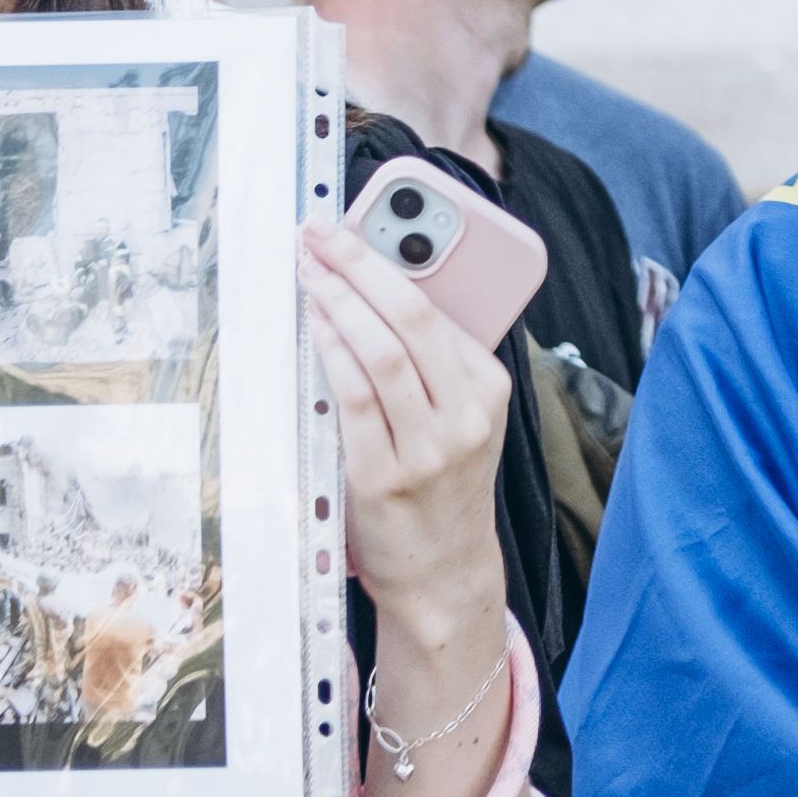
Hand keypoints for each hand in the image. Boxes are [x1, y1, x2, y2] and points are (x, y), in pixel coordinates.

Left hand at [304, 213, 512, 684]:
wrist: (443, 573)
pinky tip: (312, 325)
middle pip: (410, 317)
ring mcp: (430, 446)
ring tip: (308, 270)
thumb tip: (377, 286)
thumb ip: (430, 362)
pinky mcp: (387, 475)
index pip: (438, 307)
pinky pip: (354, 398)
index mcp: (489, 387)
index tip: (354, 223)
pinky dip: (331, 352)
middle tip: (320, 232)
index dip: (390, 256)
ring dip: (337, 301)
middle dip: (360, 264)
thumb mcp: (459, 417)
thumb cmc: (442, 484)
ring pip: (380, 351)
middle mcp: (467, 413)